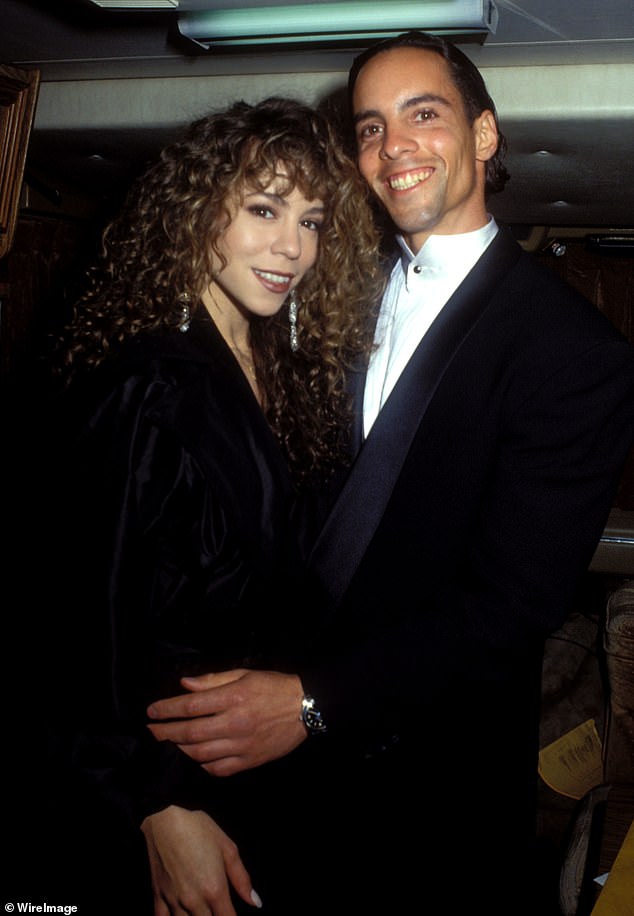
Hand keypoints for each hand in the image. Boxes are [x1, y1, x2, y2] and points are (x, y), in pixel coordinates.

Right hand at [141, 805, 261, 915]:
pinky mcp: (158, 896)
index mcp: (214, 889)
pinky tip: (181, 914)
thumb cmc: (197, 828)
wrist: (163, 818)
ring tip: (202, 909)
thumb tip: (255, 901)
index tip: (232, 913)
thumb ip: (242, 878)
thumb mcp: (227, 847)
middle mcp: (194, 901)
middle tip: (217, 908)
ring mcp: (174, 901)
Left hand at [147, 669, 306, 775]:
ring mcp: (242, 746)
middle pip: (190, 733)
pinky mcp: (249, 761)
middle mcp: (235, 723)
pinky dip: (202, 766)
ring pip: (200, 754)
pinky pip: (218, 769)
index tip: (152, 711)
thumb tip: (185, 684)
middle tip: (150, 731)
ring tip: (167, 745)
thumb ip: (213, 680)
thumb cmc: (274, 687)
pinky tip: (194, 759)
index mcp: (233, 698)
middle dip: (165, 733)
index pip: (191, 705)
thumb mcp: (244, 674)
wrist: (305, 707)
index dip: (167, 709)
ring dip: (179, 751)